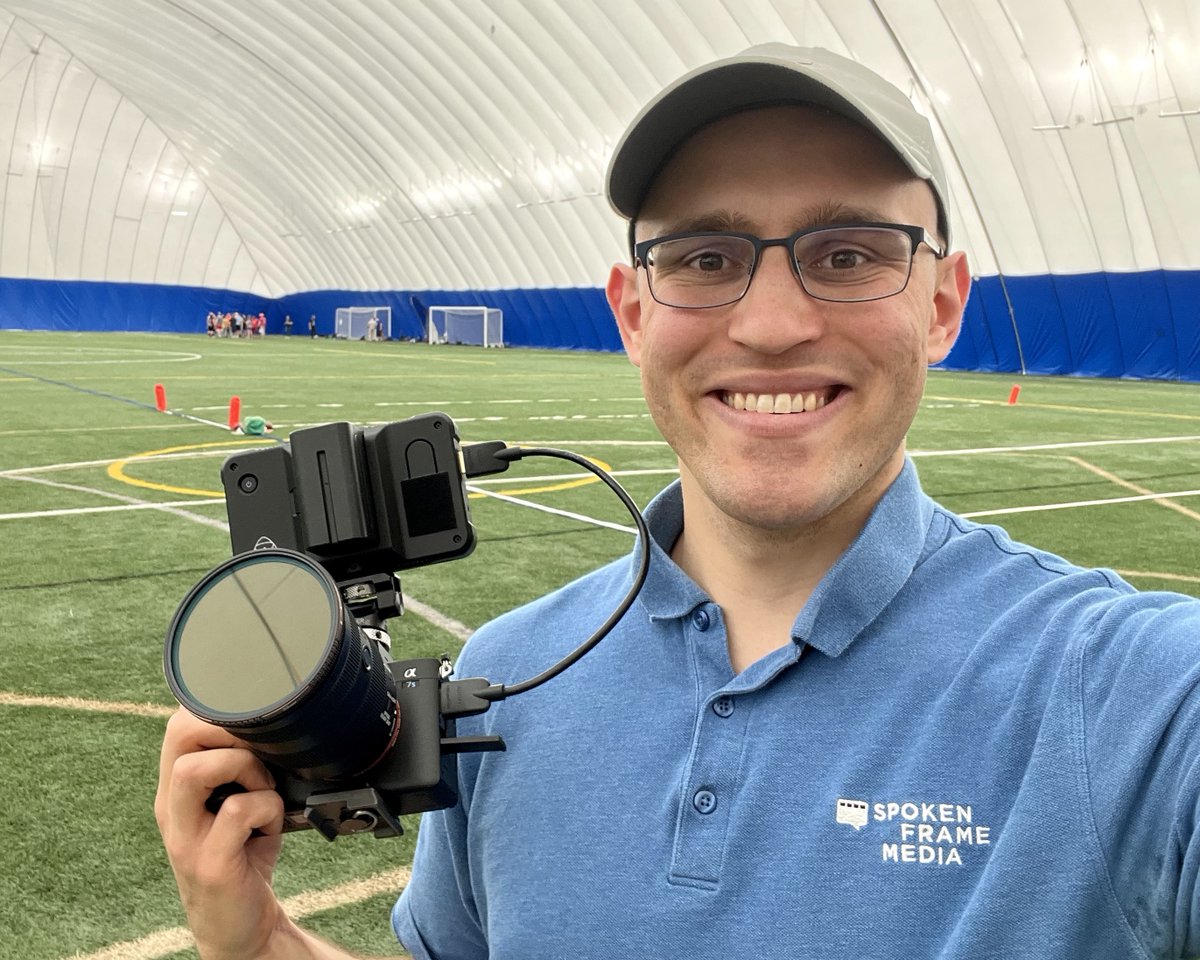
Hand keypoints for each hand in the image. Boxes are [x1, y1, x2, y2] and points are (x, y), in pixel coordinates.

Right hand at [155, 708, 285, 958]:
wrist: (240, 925)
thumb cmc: (244, 855)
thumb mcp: (241, 802)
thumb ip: (248, 766)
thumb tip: (286, 721)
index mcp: (179, 786)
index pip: (179, 723)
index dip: (217, 705)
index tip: (255, 715)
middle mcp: (172, 807)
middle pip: (178, 735)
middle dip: (228, 726)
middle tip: (260, 744)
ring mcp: (186, 836)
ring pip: (194, 770)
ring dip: (243, 765)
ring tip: (264, 785)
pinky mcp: (208, 863)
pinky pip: (237, 812)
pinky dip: (266, 807)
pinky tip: (272, 824)